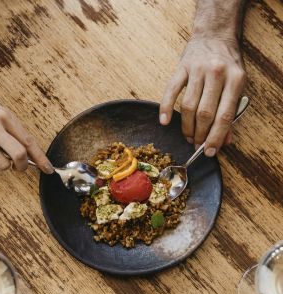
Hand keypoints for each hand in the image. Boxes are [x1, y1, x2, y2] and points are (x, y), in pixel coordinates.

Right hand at [0, 96, 53, 172]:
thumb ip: (13, 132)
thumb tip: (30, 155)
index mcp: (4, 115)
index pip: (28, 140)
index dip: (40, 158)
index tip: (48, 169)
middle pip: (19, 155)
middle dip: (23, 166)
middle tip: (20, 167)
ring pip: (3, 165)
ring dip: (3, 165)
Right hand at [160, 38, 245, 155]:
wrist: (215, 35)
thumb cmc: (228, 64)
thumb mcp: (237, 86)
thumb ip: (231, 113)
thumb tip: (224, 141)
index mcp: (235, 79)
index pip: (224, 116)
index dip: (216, 137)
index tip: (210, 151)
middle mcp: (217, 73)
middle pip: (205, 113)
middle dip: (200, 134)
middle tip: (197, 145)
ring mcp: (197, 69)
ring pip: (188, 106)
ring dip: (186, 126)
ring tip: (188, 137)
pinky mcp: (181, 67)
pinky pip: (171, 91)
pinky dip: (165, 108)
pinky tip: (164, 122)